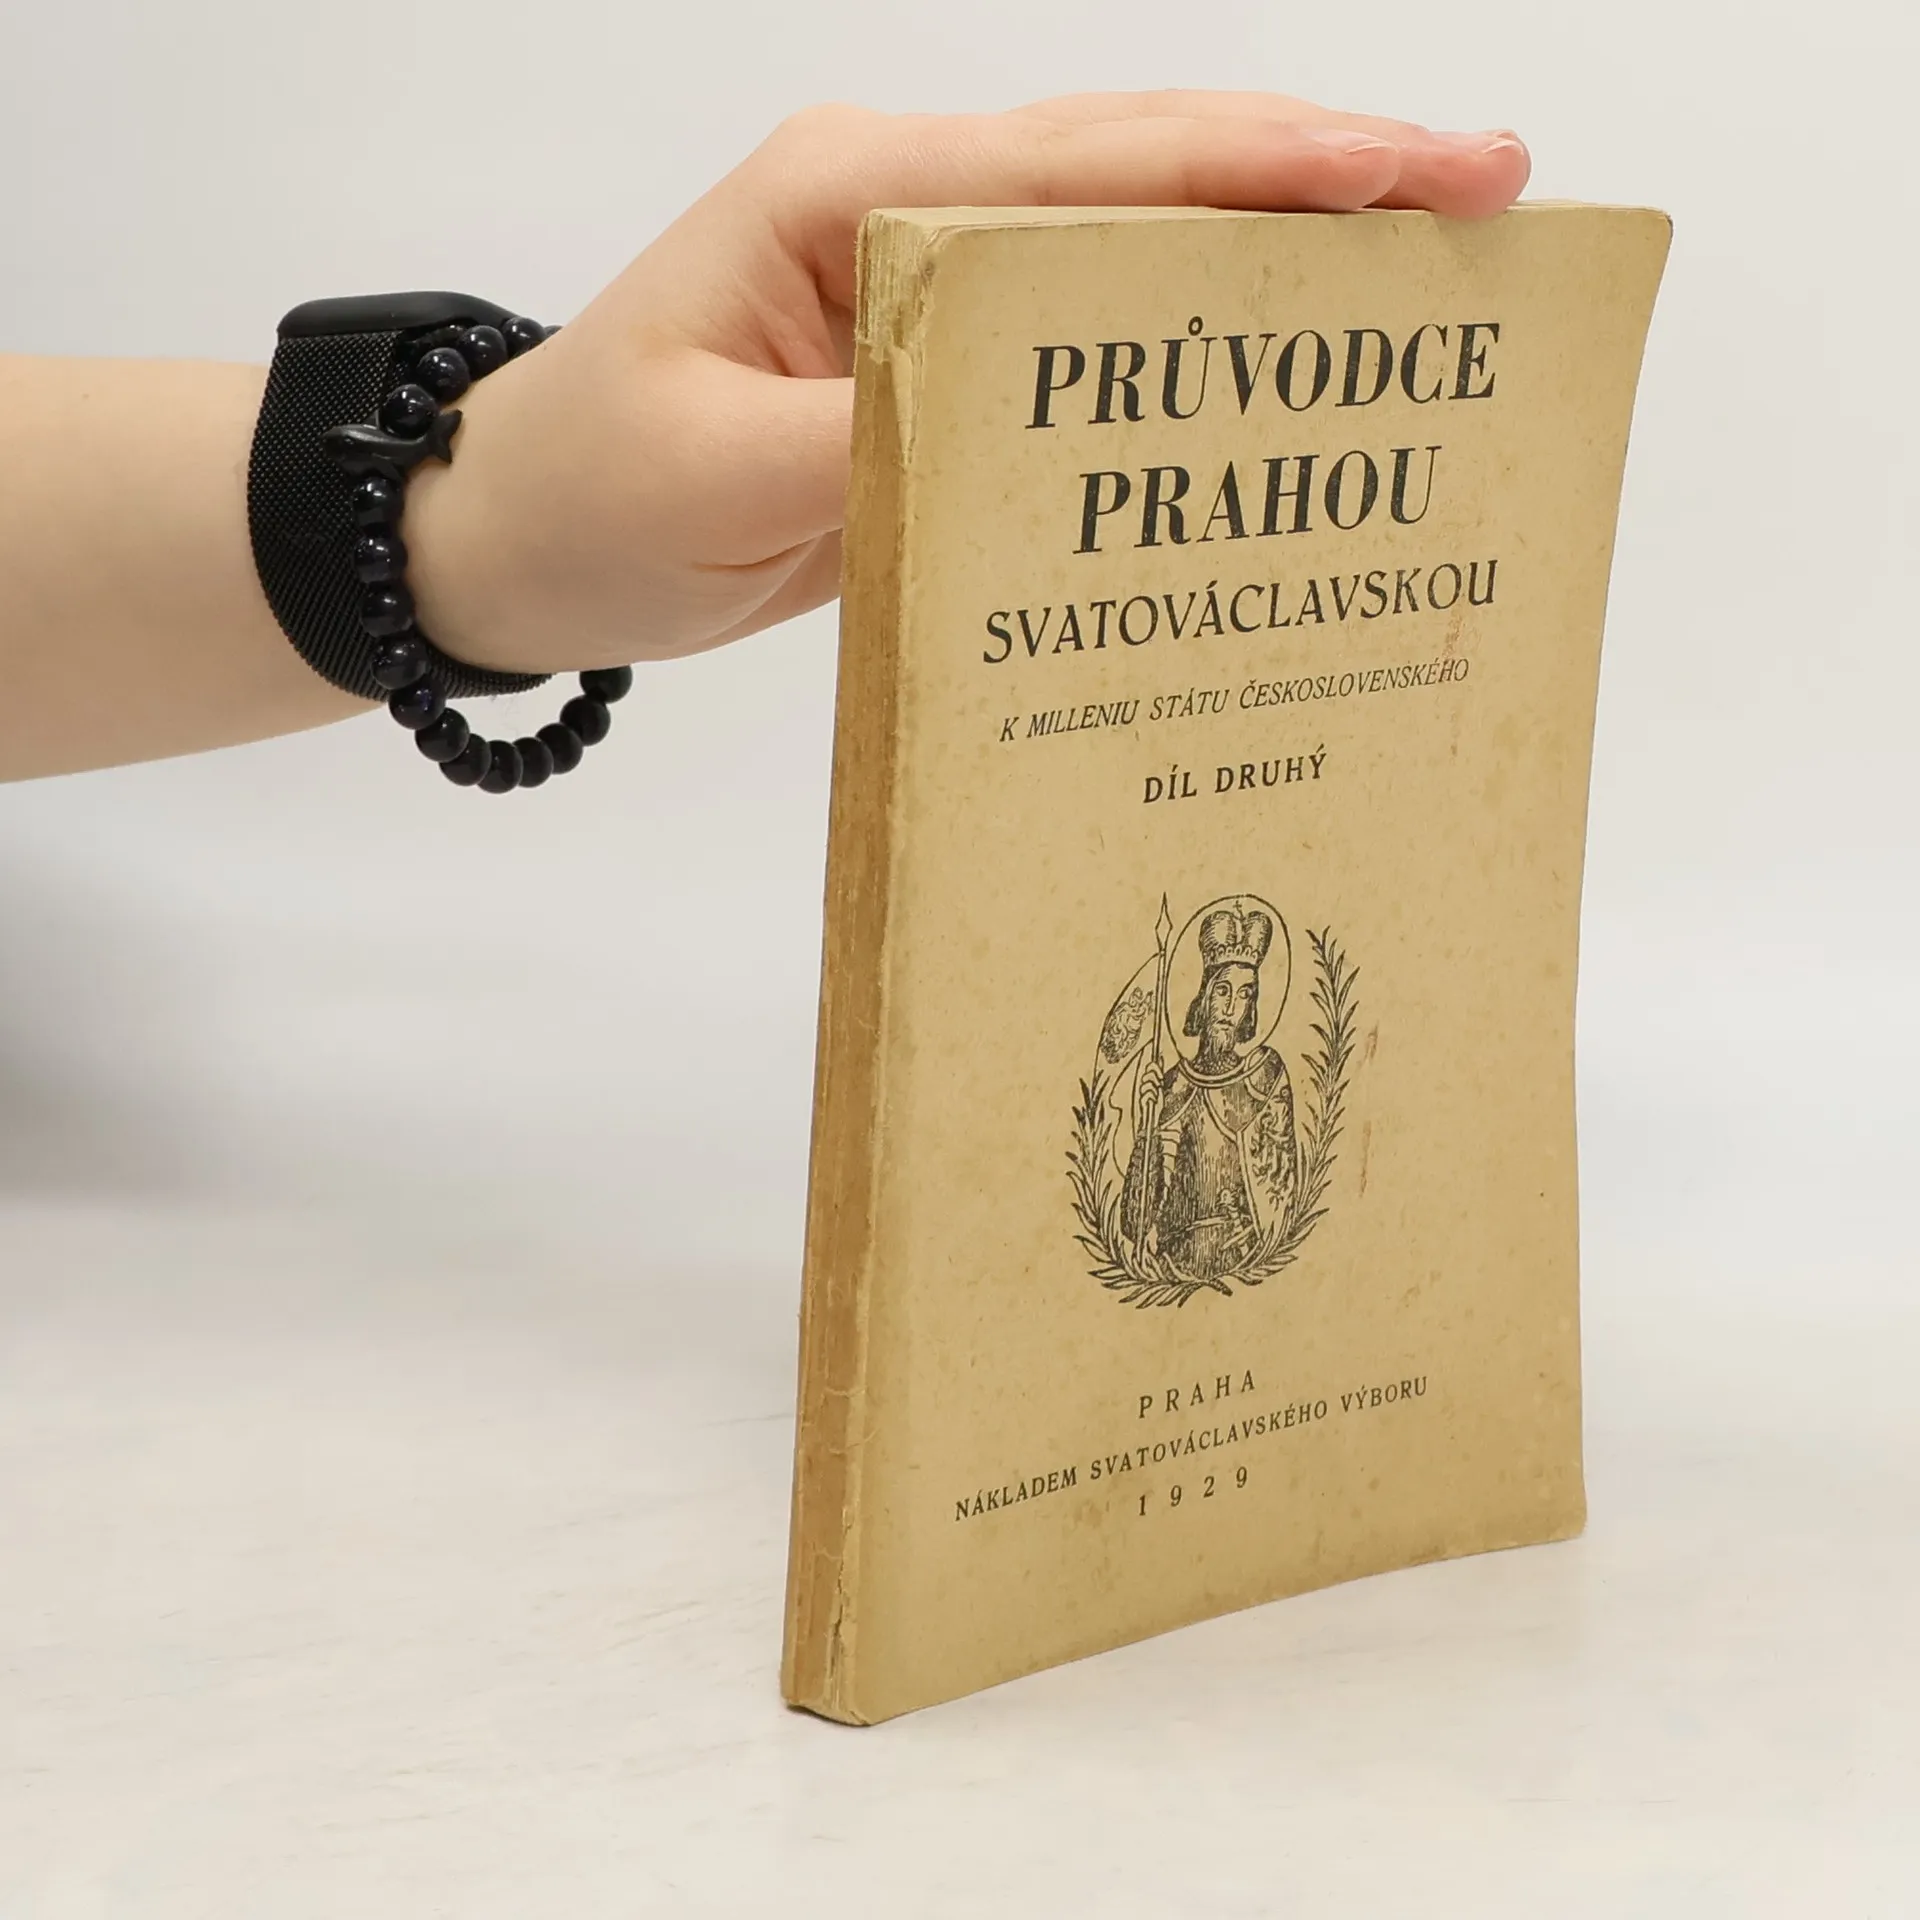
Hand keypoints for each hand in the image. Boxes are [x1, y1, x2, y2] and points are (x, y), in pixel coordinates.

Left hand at [406, 94, 1529, 675]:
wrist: (523, 535)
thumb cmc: (595, 490)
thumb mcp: (719, 472)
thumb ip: (877, 437)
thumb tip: (1030, 422)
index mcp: (855, 193)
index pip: (1090, 165)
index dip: (1262, 167)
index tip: (1416, 171)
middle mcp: (907, 211)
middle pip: (1144, 174)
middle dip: (1320, 180)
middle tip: (1492, 191)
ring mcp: (926, 284)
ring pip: (1133, 247)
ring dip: (1278, 252)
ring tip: (1434, 267)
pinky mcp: (936, 367)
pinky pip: (1088, 342)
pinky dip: (1193, 347)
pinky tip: (1279, 372)